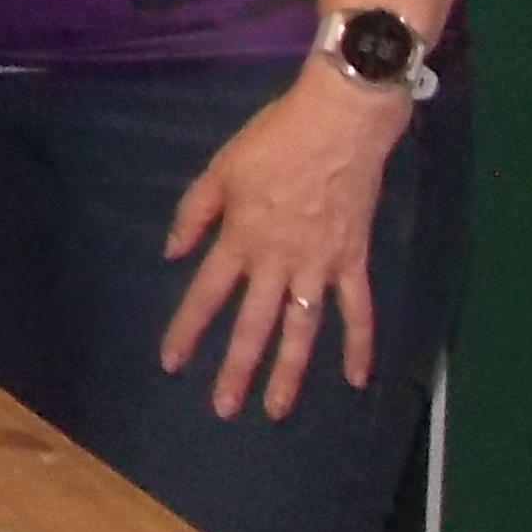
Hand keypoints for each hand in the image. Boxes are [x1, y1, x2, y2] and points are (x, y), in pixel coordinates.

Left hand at [159, 67, 411, 417]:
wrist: (339, 123)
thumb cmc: (275, 139)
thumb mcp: (220, 168)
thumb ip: (194, 214)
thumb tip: (173, 254)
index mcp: (241, 238)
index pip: (206, 294)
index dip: (188, 330)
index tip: (172, 363)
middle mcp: (278, 260)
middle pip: (253, 324)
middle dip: (236, 369)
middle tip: (224, 408)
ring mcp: (319, 265)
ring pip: (302, 329)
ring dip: (289, 372)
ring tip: (276, 409)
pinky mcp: (353, 260)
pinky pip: (358, 310)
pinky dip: (359, 344)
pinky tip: (355, 379)